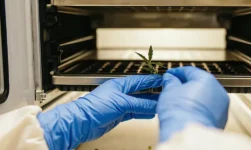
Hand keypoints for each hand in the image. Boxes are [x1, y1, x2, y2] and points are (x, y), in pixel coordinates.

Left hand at [37, 75, 161, 149]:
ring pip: (139, 103)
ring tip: (161, 104)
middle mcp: (121, 93)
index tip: (164, 80)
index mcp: (120, 84)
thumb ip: (139, 104)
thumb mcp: (121, 102)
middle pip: (141, 92)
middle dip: (154, 93)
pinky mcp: (119, 115)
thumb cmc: (94, 106)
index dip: (153, 80)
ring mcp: (120, 104)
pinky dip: (143, 113)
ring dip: (150, 104)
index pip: (141, 80)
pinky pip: (135, 112)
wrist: (82, 122)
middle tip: (166, 94)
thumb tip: (153, 105)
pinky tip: (150, 113)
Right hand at [157, 67, 228, 141]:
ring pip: (206, 96)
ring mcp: (221, 106)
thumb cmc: (180, 113)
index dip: (177, 72)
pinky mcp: (221, 119)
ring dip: (194, 97)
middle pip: (200, 83)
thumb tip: (170, 78)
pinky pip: (209, 109)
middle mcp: (217, 90)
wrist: (188, 133)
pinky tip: (188, 112)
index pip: (190, 71)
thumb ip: (170, 81)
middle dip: (186, 85)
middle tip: (173, 88)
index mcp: (206, 79)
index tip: (170, 75)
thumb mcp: (169, 91)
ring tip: (180, 102)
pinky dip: (199, 108)